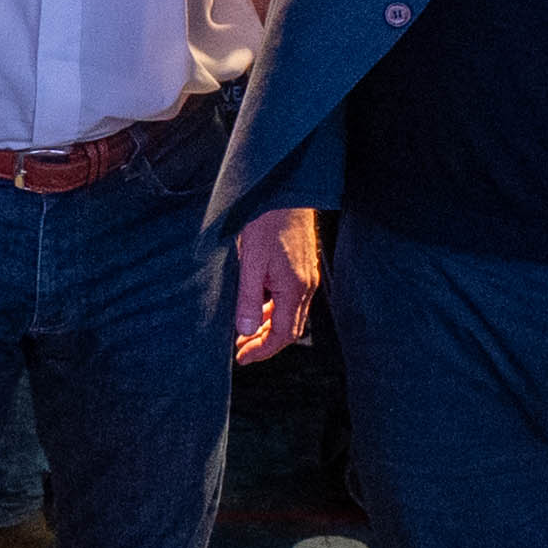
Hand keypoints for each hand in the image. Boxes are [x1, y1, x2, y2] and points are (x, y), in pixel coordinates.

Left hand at [231, 208, 321, 363]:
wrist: (286, 190)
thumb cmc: (267, 221)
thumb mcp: (251, 263)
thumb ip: (248, 299)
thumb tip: (246, 331)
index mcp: (295, 289)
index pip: (282, 334)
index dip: (262, 350)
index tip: (242, 358)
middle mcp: (305, 286)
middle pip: (290, 329)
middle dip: (265, 343)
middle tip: (241, 350)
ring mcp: (306, 275)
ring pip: (290, 314)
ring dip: (269, 326)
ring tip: (245, 331)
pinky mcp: (302, 265)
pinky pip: (291, 298)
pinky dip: (274, 309)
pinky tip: (258, 305)